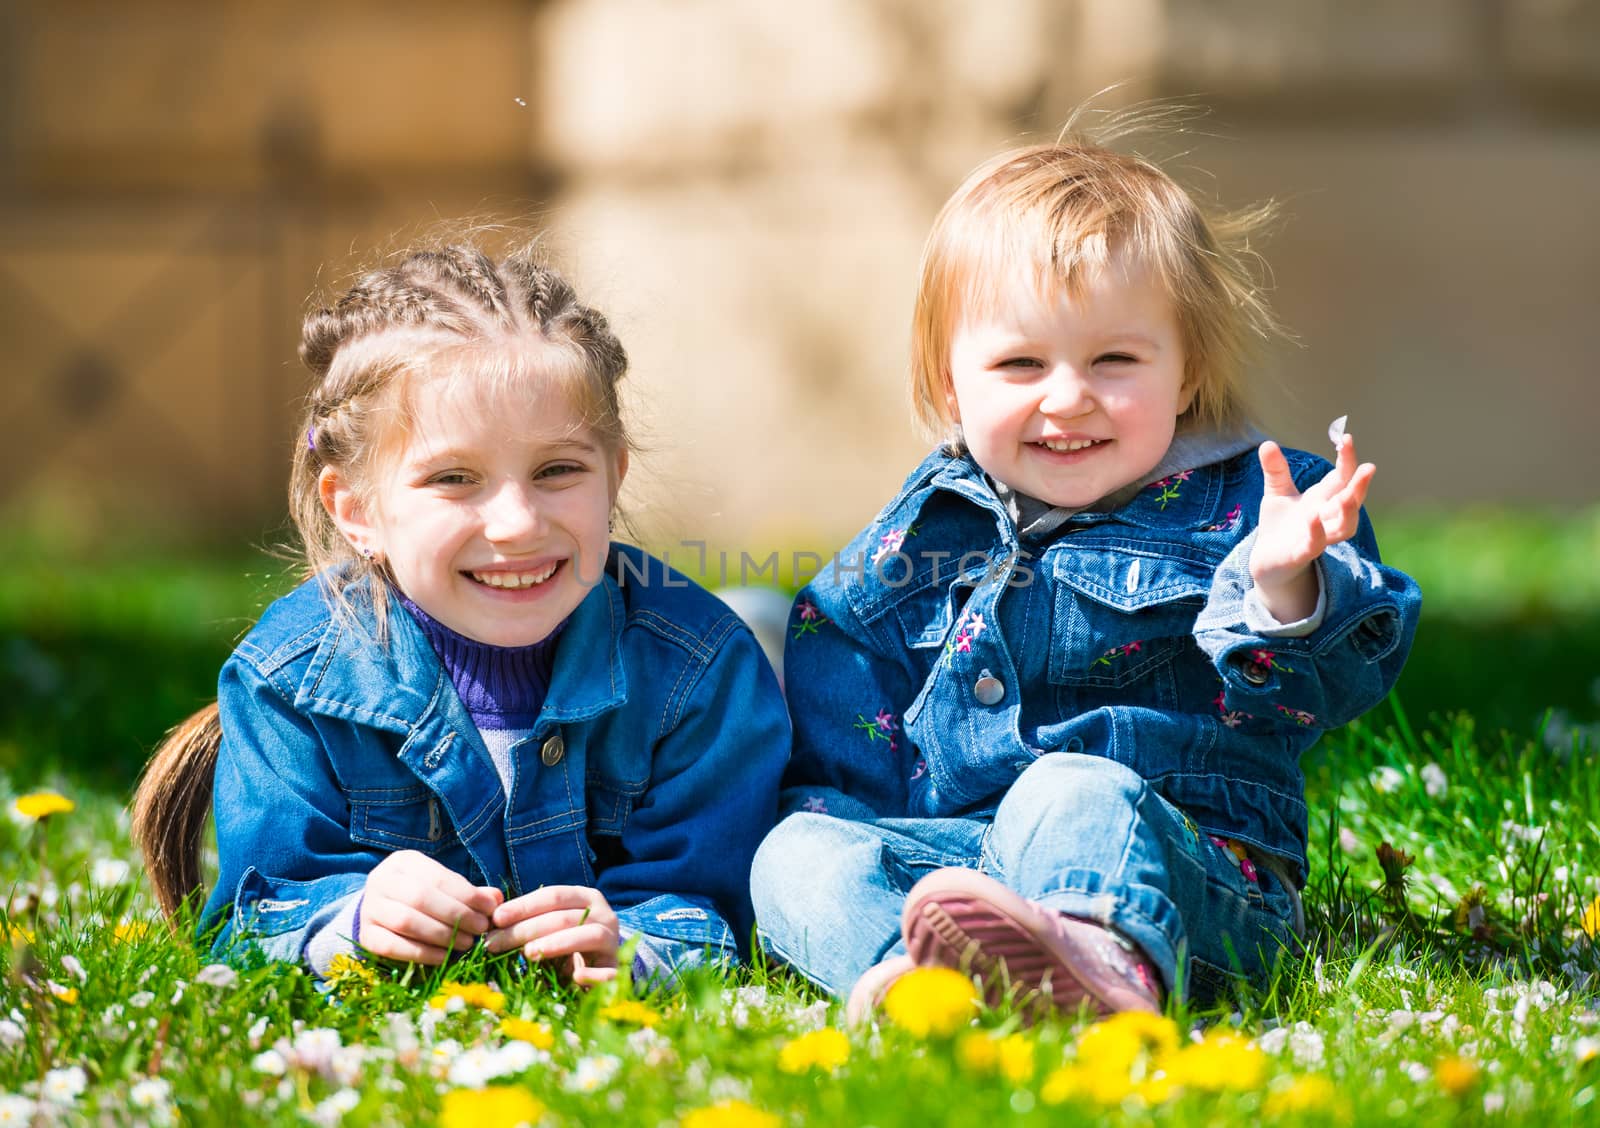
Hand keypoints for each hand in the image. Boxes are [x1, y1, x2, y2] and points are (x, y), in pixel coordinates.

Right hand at [358, 850, 503, 964]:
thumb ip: (469, 893)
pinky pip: (392, 946)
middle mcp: (381, 880)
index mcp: (404, 862)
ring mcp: (370, 908)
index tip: (490, 909)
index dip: (467, 895)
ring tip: (467, 943)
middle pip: (421, 898)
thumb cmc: (422, 896)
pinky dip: (421, 953)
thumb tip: (496, 899)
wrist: (382, 910)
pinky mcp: (365, 935)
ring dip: (441, 935)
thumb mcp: (443, 886)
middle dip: (456, 915)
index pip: (439, 877)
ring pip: (406, 921)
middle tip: (480, 929)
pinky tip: (445, 957)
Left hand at [486, 885, 619, 986]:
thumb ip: (527, 922)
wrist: (599, 970)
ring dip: (556, 943)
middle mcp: (604, 914)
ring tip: (529, 954)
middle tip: (494, 944)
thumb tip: (492, 918)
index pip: (553, 895)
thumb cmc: (566, 947)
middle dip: (525, 929)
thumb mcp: (548, 930)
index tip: (495, 919)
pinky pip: (608, 972)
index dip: (523, 905)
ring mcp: (612, 942)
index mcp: (586, 898)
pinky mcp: (617, 970)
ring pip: (588, 935)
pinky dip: (592, 974)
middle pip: (564, 916)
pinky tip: (575, 977)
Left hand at [1251, 435, 1375, 622]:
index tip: (1345, 438)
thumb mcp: (1276, 492)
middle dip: (1361, 486)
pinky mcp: (1302, 554)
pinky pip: (1315, 546)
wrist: (1266, 559)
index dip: (1347, 460)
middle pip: (1352, 502)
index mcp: (1323, 499)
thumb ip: (1276, 469)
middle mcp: (1327, 517)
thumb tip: (1267, 443)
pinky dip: (1317, 533)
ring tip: (1347, 496)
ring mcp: (1318, 537)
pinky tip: (1313, 518)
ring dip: (1348, 512)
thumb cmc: (1280, 524)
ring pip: (1344, 528)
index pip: (1342, 478)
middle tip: (1369, 468)